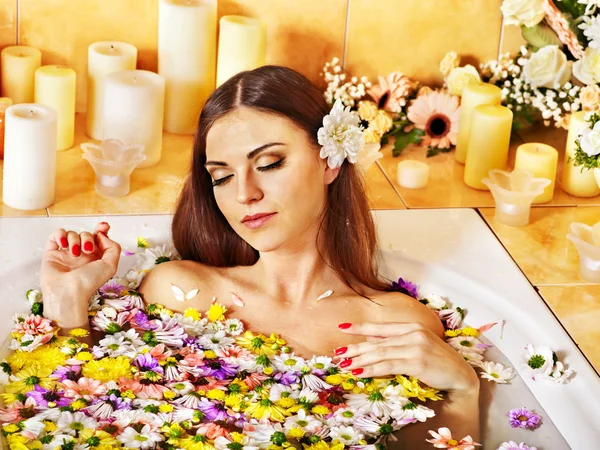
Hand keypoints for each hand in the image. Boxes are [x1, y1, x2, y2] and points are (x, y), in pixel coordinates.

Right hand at [40, 222, 120, 326]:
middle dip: (88, 238)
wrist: (67, 292)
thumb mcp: (110, 265)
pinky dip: (60, 235)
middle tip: (87, 250)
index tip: (103, 227)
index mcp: (96, 257)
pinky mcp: (52, 253)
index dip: (101, 230)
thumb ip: (113, 247)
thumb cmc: (88, 282)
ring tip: (74, 253)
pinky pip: (55, 236)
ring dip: (75, 240)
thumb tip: (102, 235)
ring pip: (72, 234)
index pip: (99, 238)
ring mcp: (66, 253)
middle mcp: (82, 255)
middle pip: (86, 234)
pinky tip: (63, 244)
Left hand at [336, 322, 478, 393]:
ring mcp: (415, 346)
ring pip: (380, 353)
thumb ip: (397, 343)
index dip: (360, 327)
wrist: (460, 375)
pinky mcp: (417, 361)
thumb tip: (372, 343)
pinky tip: (360, 372)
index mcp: (412, 327)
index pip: (381, 327)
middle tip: (338, 354)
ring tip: (345, 365)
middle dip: (355, 348)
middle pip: (377, 341)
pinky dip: (372, 369)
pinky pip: (388, 365)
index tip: (343, 327)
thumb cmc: (438, 362)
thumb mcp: (418, 346)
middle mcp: (413, 333)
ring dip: (360, 360)